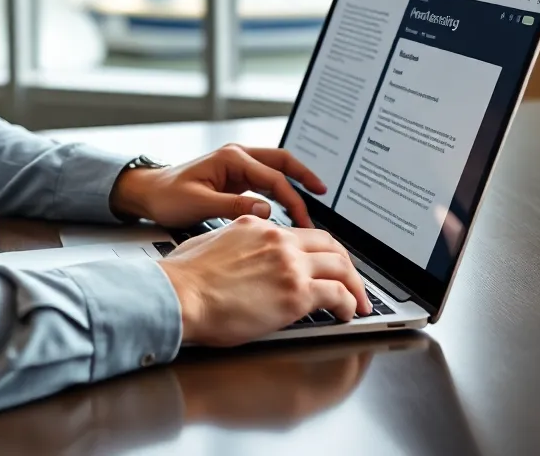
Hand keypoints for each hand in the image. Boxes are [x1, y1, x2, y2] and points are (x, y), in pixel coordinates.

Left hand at [109, 144, 325, 227]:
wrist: (148, 193)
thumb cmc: (168, 196)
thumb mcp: (199, 203)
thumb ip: (233, 207)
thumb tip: (265, 212)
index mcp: (231, 159)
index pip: (273, 178)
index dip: (292, 200)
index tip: (304, 221)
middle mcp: (236, 157)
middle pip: (280, 162)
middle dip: (303, 175)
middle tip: (323, 192)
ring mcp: (236, 166)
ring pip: (274, 169)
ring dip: (293, 182)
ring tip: (313, 201)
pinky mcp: (234, 178)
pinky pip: (265, 180)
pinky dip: (280, 190)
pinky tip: (289, 205)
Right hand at [158, 215, 371, 345]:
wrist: (180, 294)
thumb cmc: (185, 277)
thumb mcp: (210, 242)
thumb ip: (234, 242)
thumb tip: (237, 255)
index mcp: (256, 225)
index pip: (300, 233)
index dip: (320, 249)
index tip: (324, 262)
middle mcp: (278, 239)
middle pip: (329, 244)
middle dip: (346, 263)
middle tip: (352, 281)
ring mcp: (289, 265)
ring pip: (341, 267)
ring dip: (355, 286)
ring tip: (358, 302)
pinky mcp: (296, 293)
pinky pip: (338, 295)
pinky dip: (349, 305)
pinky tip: (348, 313)